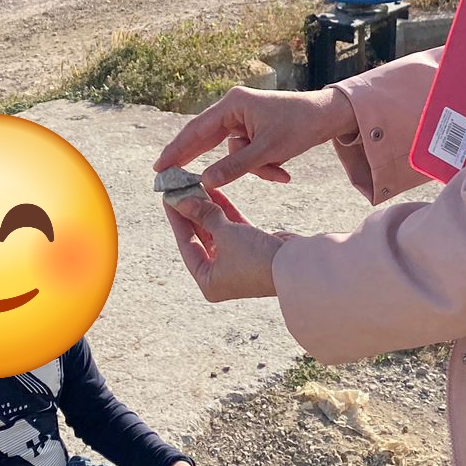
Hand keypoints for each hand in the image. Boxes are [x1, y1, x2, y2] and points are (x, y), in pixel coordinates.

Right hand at [153, 85, 354, 192]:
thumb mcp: (267, 151)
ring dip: (255, 168)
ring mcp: (244, 120)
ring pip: (234, 154)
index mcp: (232, 104)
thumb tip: (204, 181)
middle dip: (207, 165)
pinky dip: (263, 166)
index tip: (159, 167)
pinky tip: (283, 171)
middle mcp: (234, 109)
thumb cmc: (300, 126)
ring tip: (278, 172)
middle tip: (176, 182)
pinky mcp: (255, 130)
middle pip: (209, 140)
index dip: (176, 150)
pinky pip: (248, 155)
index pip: (196, 130)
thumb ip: (234, 167)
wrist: (330, 118)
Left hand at [163, 186, 285, 303]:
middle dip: (191, 211)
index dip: (176, 219)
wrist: (297, 264)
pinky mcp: (252, 248)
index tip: (167, 197)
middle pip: (200, 237)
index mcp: (209, 282)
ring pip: (216, 230)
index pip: (186, 245)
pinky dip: (224, 211)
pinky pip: (232, 227)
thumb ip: (203, 215)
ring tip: (196, 184)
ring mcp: (237, 262)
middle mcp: (221, 275)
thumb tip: (181, 201)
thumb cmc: (257, 258)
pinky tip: (215, 191)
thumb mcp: (225, 234)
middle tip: (180, 188)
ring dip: (208, 208)